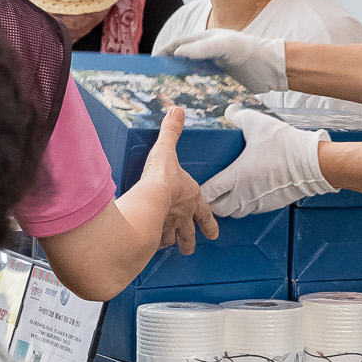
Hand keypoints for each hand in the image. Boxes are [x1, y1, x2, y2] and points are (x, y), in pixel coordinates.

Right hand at [138, 108, 217, 254]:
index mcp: (191, 199)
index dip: (209, 223)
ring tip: (172, 250)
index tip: (214, 234)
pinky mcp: (151, 237)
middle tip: (190, 248)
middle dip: (190, 240)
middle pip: (189, 233)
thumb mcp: (167, 150)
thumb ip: (171, 132)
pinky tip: (148, 246)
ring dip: (173, 244)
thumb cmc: (161, 179)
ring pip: (172, 240)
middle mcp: (182, 217)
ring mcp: (167, 229)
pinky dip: (151, 244)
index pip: (204, 213)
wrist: (148, 201)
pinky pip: (152, 243)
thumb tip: (176, 111)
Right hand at [161, 28, 288, 92]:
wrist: (272, 68)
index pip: (178, 45)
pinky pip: (202, 89)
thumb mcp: (225, 45)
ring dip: (179, 85)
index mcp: (204, 40)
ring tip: (166, 97)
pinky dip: (193, 95)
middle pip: (181, 62)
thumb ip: (202, 48)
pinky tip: (186, 105)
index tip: (150, 64)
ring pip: (190, 77)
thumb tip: (177, 53)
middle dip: (167, 70)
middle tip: (155, 84)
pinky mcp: (220, 84)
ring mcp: (213, 70)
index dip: (163, 53)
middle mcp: (206, 55)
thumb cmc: (249, 50)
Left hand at [200, 109, 335, 217]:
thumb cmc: (286, 146)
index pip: (209, 193)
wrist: (314, 164)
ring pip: (235, 212)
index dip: (202, 190)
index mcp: (237, 176)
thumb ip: (240, 117)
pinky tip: (247, 193)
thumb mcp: (259, 125)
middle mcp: (244, 194)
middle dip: (212, 203)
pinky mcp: (270, 205)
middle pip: (219, 209)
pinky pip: (251, 211)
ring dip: (229, 206)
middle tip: (212, 191)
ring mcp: (258, 202)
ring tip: (228, 194)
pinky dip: (245, 205)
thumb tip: (230, 112)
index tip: (200, 183)